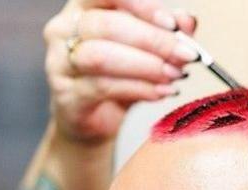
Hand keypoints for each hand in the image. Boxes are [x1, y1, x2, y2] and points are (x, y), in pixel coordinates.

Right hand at [43, 0, 197, 144]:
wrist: (94, 121)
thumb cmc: (118, 78)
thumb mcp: (146, 52)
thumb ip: (164, 33)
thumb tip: (187, 20)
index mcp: (84, 9)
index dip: (141, 6)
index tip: (172, 24)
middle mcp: (65, 30)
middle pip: (107, 25)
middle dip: (153, 40)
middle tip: (185, 55)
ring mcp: (60, 63)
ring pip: (101, 56)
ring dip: (146, 66)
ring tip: (174, 75)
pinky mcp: (67, 95)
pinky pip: (102, 87)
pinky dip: (139, 89)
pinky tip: (161, 92)